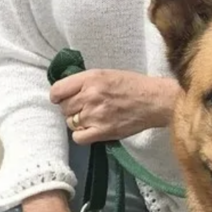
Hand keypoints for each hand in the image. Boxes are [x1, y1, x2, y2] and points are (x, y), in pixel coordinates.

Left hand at [49, 68, 178, 144]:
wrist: (154, 100)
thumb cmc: (133, 85)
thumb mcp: (107, 73)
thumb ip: (85, 81)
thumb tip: (65, 92)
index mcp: (91, 78)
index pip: (57, 90)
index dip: (57, 96)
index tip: (61, 98)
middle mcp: (90, 96)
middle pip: (64, 108)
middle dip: (71, 108)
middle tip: (84, 107)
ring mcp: (96, 115)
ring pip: (70, 122)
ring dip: (78, 121)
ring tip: (93, 116)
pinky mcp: (103, 131)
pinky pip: (78, 137)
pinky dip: (82, 134)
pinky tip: (92, 128)